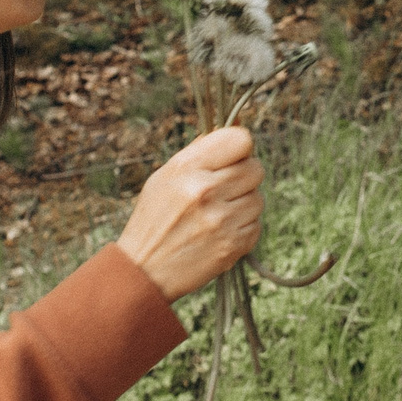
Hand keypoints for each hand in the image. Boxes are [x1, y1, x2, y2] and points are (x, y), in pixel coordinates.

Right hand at [116, 126, 264, 299]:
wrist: (143, 270)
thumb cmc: (155, 219)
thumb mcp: (165, 176)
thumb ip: (200, 153)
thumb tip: (236, 130)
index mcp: (187, 168)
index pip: (240, 140)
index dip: (239, 148)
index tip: (232, 158)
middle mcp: (205, 191)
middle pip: (256, 169)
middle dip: (244, 177)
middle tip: (223, 189)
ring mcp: (221, 220)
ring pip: (258, 199)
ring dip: (244, 205)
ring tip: (217, 214)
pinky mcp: (232, 246)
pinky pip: (256, 226)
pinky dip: (243, 229)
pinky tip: (220, 233)